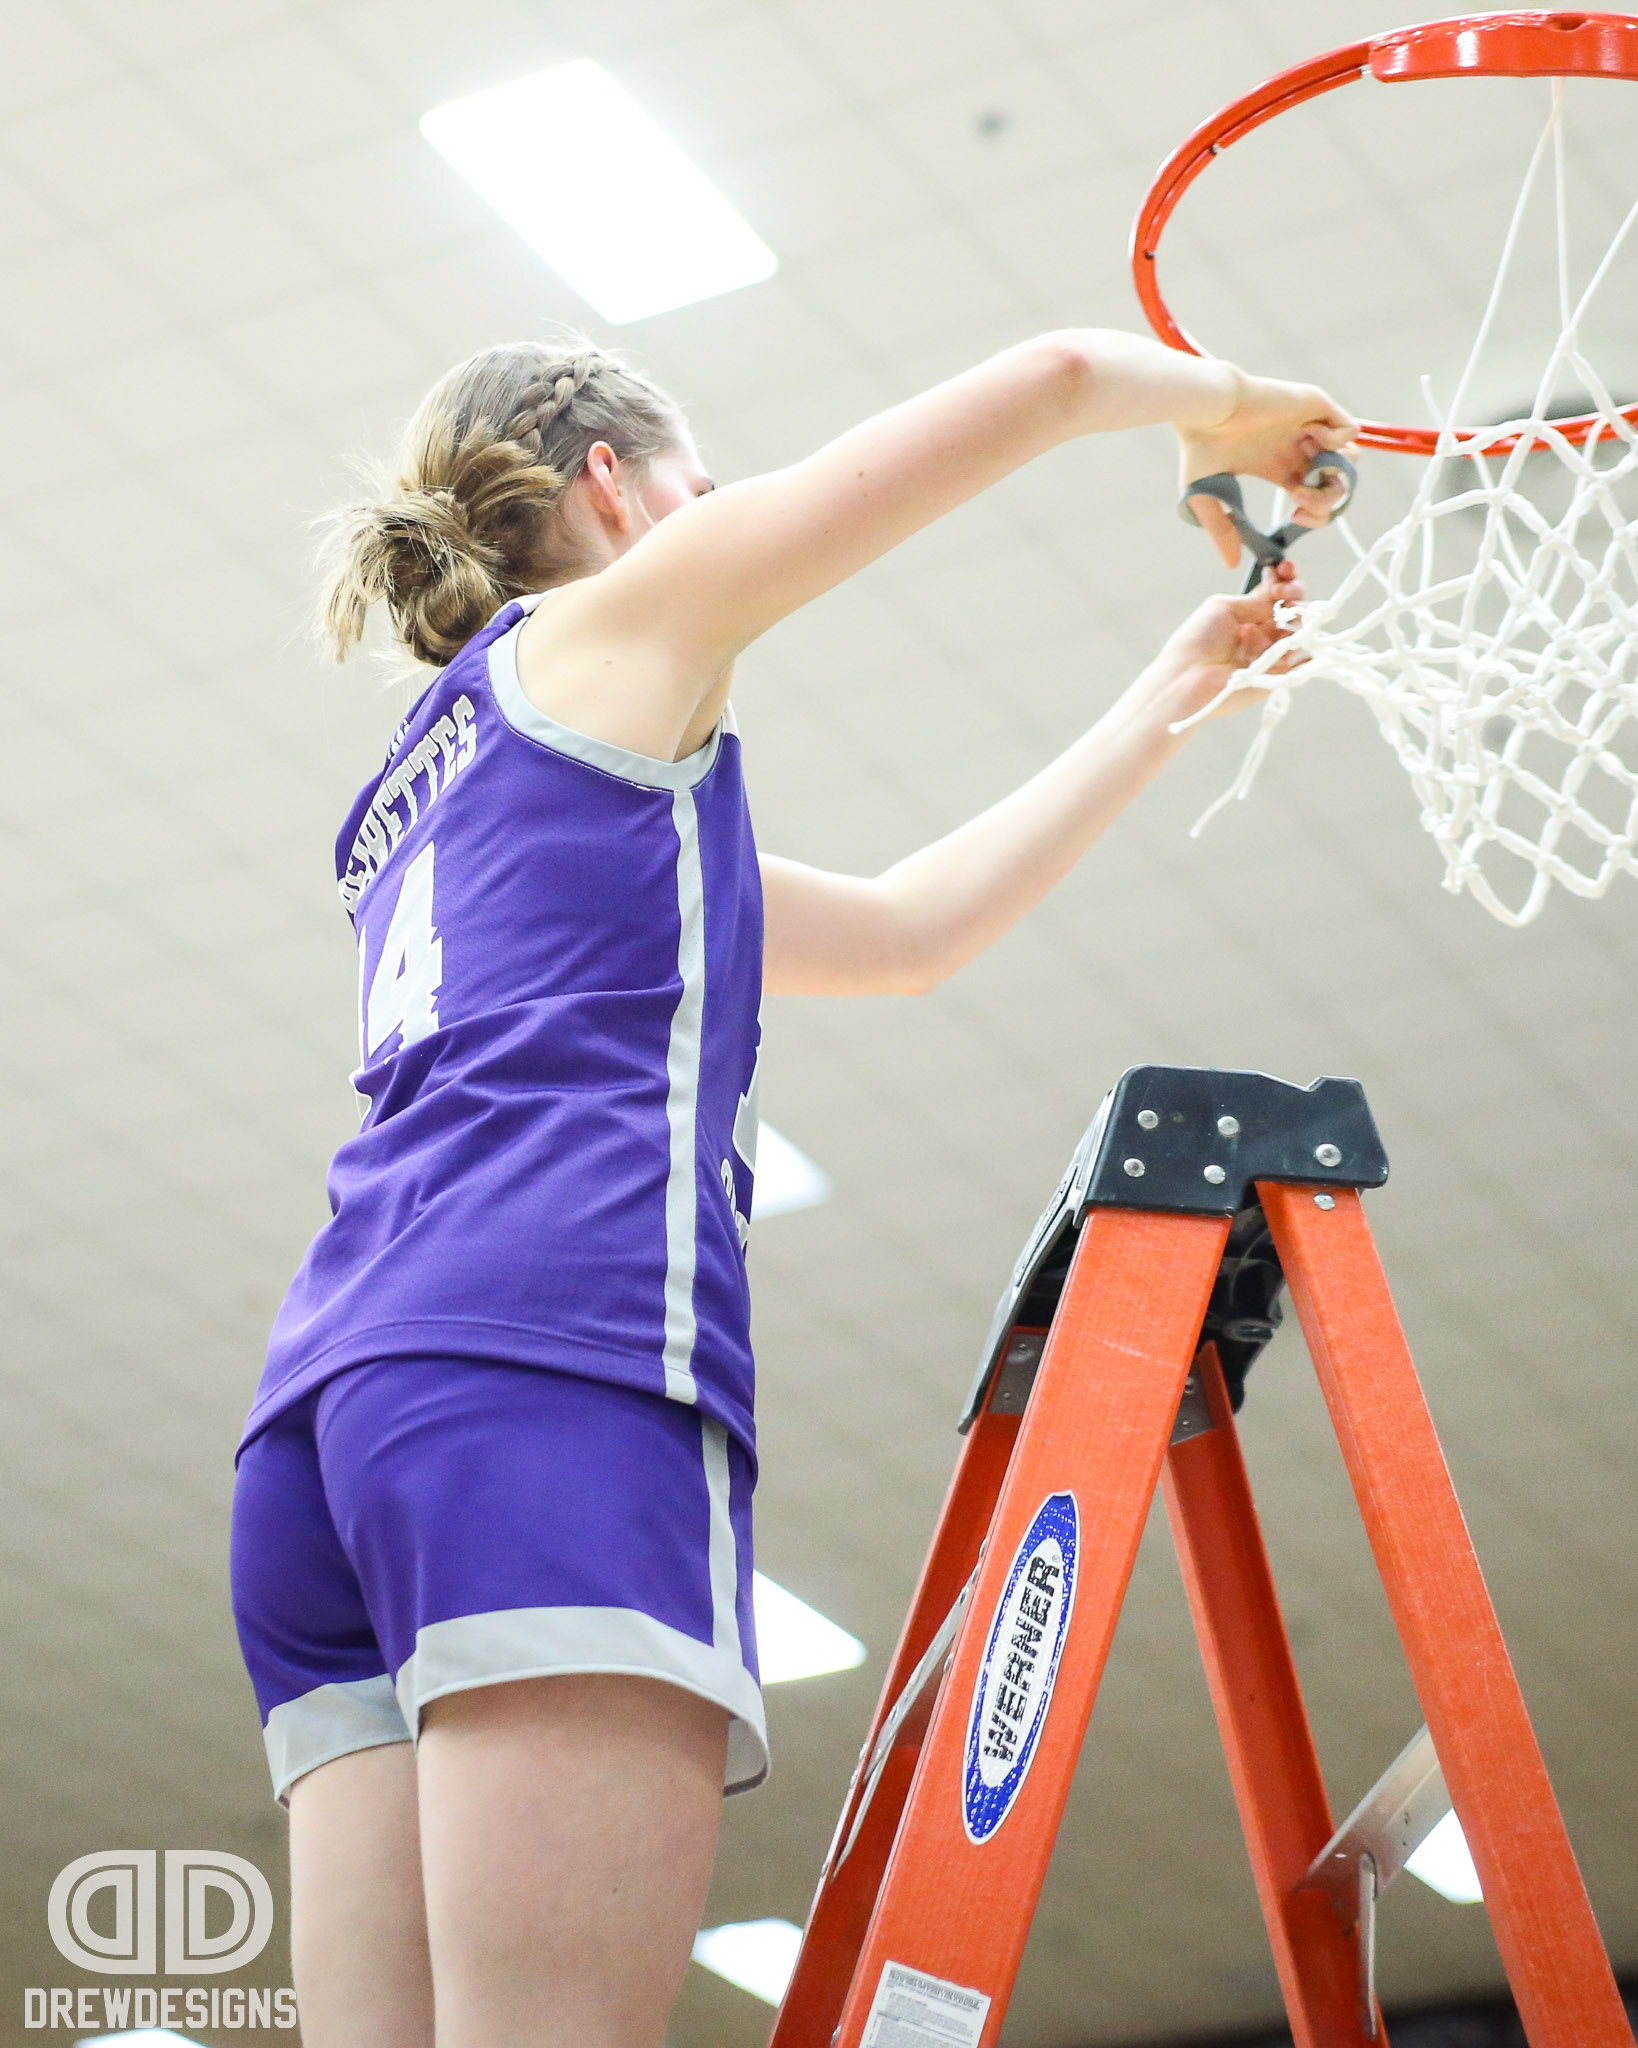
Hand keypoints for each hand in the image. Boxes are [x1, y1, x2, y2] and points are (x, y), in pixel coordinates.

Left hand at [1146, 560, 1305, 721]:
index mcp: (1247, 616)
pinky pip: (1302, 662)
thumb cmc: (1197, 642)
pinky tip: (1309, 632)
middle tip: (1284, 592)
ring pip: (1299, 630)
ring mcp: (1271, 654)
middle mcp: (1261, 634)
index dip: (1285, 578)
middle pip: (1292, 608)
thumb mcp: (1224, 607)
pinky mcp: (1276, 675)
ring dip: (1301, 616)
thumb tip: (1282, 594)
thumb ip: (1257, 600)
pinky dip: (1310, 648)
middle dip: (1294, 592)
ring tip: (1291, 610)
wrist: (1186, 679)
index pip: (1275, 593)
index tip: (1285, 568)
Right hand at [1179, 371, 1356, 568]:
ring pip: (1350, 457)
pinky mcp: (1316, 406)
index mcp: (1278, 468)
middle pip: (1336, 483)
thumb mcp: (1206, 498)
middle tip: (1300, 495)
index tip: (1294, 516)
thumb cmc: (1198, 448)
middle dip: (1326, 498)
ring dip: (1334, 469)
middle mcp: (1297, 449)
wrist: (1204, 409)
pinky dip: (1337, 440)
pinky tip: (1309, 438)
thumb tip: (1232, 565)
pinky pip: (1350, 429)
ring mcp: (1309, 427)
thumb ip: (1221, 532)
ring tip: (1307, 465)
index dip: (1314, 515)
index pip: (1315, 498)